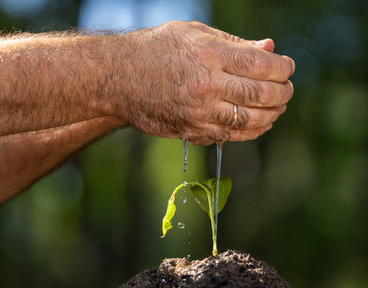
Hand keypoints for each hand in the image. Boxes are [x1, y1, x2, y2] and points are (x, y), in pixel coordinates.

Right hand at [107, 21, 294, 143]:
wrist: (118, 77)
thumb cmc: (155, 49)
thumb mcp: (193, 33)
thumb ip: (234, 43)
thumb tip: (269, 50)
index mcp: (209, 54)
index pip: (262, 65)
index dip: (283, 68)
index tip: (287, 68)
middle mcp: (206, 85)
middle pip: (262, 95)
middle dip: (283, 92)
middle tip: (287, 89)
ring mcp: (198, 112)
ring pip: (251, 120)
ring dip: (272, 114)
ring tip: (277, 107)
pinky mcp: (191, 130)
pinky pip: (231, 135)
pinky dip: (252, 131)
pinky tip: (259, 123)